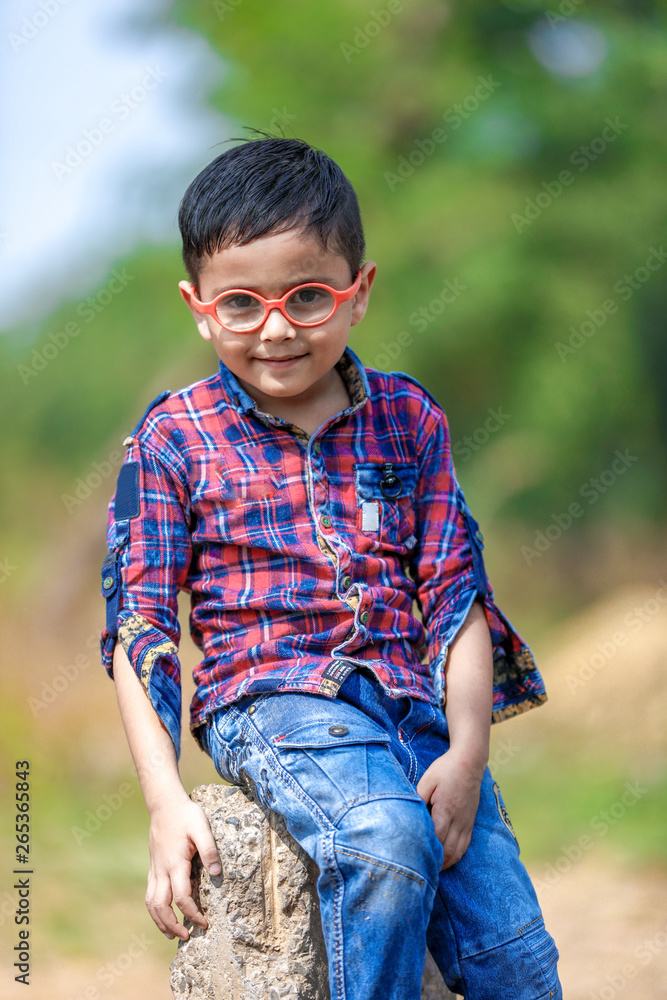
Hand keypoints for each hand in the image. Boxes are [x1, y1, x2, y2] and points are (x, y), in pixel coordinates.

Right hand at [145, 796, 221, 940]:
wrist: (164, 804)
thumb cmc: (185, 815)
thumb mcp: (202, 828)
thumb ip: (209, 850)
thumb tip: (217, 873)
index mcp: (175, 863)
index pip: (181, 897)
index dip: (192, 914)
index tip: (204, 923)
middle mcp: (161, 870)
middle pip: (160, 907)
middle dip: (172, 926)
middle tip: (187, 937)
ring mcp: (155, 869)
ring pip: (151, 903)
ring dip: (160, 921)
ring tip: (172, 934)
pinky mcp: (153, 867)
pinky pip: (150, 894)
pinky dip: (155, 909)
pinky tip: (164, 913)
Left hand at [416, 748, 484, 869]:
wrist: (469, 762)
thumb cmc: (445, 770)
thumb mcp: (427, 780)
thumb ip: (418, 798)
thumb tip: (409, 815)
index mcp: (446, 809)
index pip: (437, 837)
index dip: (427, 851)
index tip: (414, 859)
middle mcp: (459, 819)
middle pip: (448, 850)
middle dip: (435, 863)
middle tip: (420, 870)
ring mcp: (466, 823)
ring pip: (458, 852)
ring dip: (445, 863)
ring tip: (431, 870)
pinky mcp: (470, 823)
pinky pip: (465, 846)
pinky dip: (455, 857)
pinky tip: (445, 861)